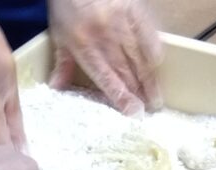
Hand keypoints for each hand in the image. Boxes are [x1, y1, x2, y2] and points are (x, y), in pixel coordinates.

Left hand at [47, 0, 162, 115]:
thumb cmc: (66, 2)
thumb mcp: (58, 33)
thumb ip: (62, 62)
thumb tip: (58, 88)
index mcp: (84, 45)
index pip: (106, 78)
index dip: (122, 97)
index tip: (134, 112)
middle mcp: (105, 36)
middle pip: (127, 71)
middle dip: (139, 92)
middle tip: (150, 109)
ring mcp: (122, 20)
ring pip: (140, 55)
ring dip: (150, 78)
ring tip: (157, 96)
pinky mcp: (134, 7)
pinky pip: (148, 32)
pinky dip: (153, 49)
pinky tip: (157, 64)